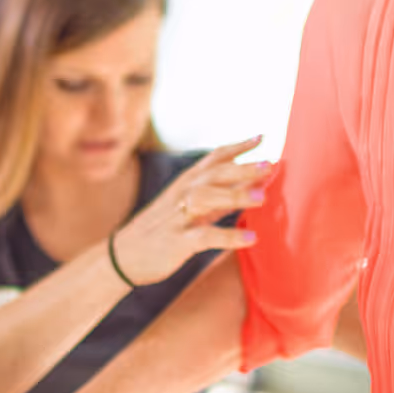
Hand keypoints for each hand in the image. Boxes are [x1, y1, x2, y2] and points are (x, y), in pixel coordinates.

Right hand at [109, 136, 268, 286]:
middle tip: (269, 164)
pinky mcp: (177, 241)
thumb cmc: (164, 228)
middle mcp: (182, 194)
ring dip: (235, 196)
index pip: (214, 158)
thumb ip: (220, 195)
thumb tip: (252, 182)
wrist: (124, 255)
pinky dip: (228, 236)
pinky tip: (251, 238)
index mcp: (186, 183)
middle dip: (242, 168)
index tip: (262, 137)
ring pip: (206, 198)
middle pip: (214, 174)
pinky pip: (205, 236)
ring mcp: (179, 217)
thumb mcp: (190, 207)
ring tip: (262, 197)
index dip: (238, 147)